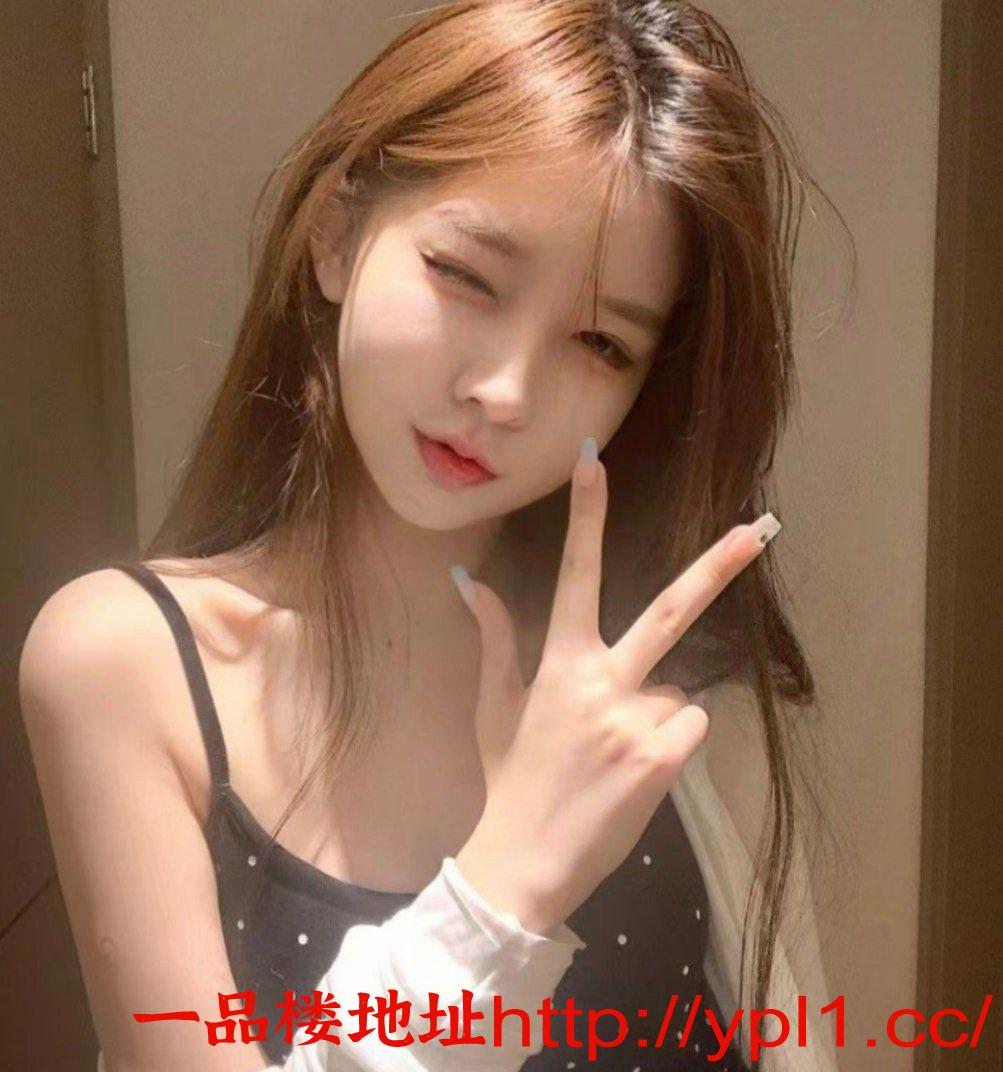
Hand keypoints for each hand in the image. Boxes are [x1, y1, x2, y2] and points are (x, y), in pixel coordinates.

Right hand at [453, 438, 778, 934]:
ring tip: (616, 755)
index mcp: (559, 663)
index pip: (574, 573)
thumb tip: (469, 581)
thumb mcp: (494, 708)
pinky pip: (690, 725)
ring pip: (677, 690)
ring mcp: (637, 719)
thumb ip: (494, 638)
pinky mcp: (664, 758)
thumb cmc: (509, 781)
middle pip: (671, 610)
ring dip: (658, 713)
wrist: (523, 864)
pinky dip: (672, 744)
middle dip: (717, 566)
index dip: (586, 514)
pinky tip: (636, 773)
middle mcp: (602, 680)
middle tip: (757, 529)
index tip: (594, 461)